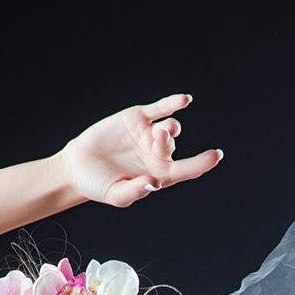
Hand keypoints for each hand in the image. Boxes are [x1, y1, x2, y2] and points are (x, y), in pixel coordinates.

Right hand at [60, 93, 222, 208]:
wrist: (78, 167)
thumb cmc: (99, 185)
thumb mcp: (117, 195)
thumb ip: (134, 191)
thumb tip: (152, 183)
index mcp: (158, 175)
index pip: (185, 170)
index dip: (201, 163)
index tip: (216, 156)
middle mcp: (157, 155)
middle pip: (171, 147)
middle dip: (167, 142)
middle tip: (158, 138)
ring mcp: (148, 134)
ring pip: (169, 128)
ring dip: (169, 128)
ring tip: (161, 130)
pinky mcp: (137, 117)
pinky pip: (159, 108)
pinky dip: (172, 103)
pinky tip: (185, 100)